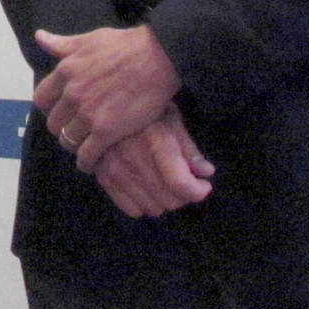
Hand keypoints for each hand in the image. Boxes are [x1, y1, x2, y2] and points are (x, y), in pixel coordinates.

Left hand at [33, 25, 181, 172]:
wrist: (159, 58)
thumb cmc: (126, 45)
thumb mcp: (89, 39)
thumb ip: (62, 44)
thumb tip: (39, 36)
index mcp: (65, 72)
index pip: (42, 99)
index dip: (50, 108)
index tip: (60, 111)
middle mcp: (72, 95)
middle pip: (54, 123)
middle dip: (62, 127)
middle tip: (74, 129)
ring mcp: (88, 114)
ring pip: (67, 140)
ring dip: (73, 145)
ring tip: (83, 145)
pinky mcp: (106, 132)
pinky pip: (86, 155)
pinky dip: (86, 162)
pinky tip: (90, 162)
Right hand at [91, 104, 215, 217]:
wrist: (101, 98)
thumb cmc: (143, 106)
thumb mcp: (170, 118)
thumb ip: (188, 148)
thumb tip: (207, 172)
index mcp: (156, 140)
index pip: (181, 184)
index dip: (198, 191)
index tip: (203, 186)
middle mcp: (135, 157)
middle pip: (170, 200)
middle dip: (184, 196)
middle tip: (184, 182)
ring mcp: (116, 168)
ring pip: (153, 208)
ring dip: (164, 201)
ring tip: (164, 184)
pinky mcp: (102, 175)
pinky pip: (131, 210)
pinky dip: (143, 205)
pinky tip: (146, 189)